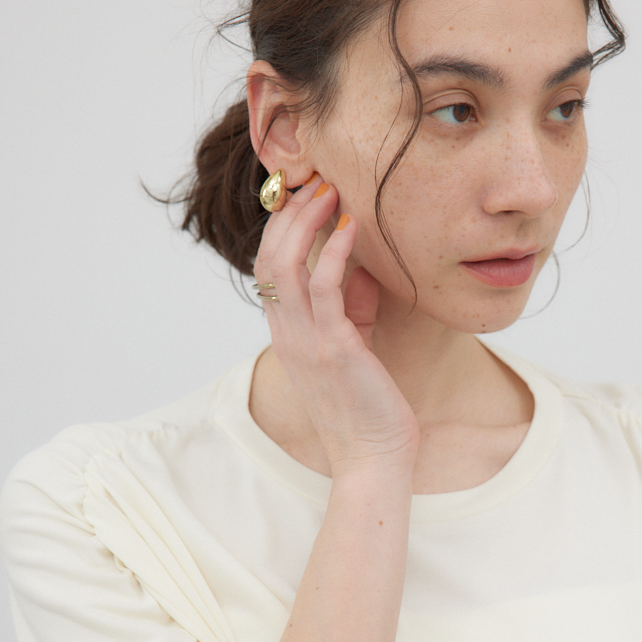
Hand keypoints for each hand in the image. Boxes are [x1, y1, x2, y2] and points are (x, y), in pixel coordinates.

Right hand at [253, 177, 419, 476]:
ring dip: (307, 221)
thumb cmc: (368, 410)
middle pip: (269, 256)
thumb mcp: (353, 350)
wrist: (372, 460)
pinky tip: (351, 228)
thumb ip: (352, 311)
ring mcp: (304, 341)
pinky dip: (334, 252)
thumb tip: (361, 270)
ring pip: (286, 265)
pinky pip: (324, 288)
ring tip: (330, 191)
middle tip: (316, 181)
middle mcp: (287, 334)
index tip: (305, 195)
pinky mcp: (333, 348)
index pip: (269, 268)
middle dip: (290, 213)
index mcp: (287, 335)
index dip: (282, 227)